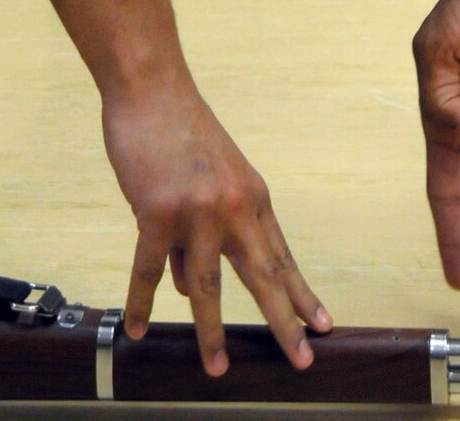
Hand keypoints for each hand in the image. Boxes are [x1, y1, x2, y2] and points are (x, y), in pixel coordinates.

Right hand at [102, 72, 330, 370]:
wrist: (153, 89)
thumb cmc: (180, 132)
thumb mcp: (210, 179)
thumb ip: (205, 233)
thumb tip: (186, 289)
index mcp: (253, 197)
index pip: (281, 256)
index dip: (300, 293)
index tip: (322, 325)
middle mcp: (234, 207)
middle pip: (263, 276)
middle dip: (284, 322)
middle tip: (303, 360)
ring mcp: (198, 210)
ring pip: (207, 287)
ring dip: (212, 332)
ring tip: (217, 369)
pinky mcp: (158, 211)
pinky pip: (148, 270)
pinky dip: (140, 302)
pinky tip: (137, 328)